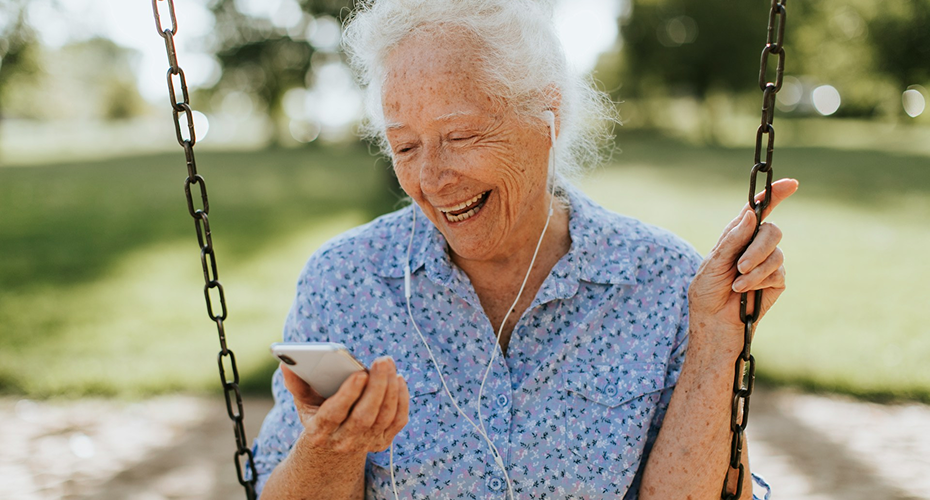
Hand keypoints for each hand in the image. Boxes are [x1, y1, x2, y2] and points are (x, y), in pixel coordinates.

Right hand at [281, 356, 409, 457]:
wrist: (331, 454)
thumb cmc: (317, 419)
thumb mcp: (303, 405)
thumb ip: (297, 384)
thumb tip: (286, 362)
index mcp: (319, 431)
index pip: (334, 413)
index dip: (348, 394)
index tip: (360, 373)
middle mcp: (343, 441)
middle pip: (364, 415)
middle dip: (377, 386)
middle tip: (382, 360)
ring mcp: (365, 444)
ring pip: (383, 417)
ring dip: (390, 389)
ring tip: (388, 365)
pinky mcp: (382, 442)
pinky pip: (397, 421)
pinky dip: (401, 400)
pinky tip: (398, 380)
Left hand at [688, 178, 798, 353]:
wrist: (713, 323)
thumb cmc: (706, 292)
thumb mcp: (713, 263)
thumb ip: (733, 239)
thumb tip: (751, 214)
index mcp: (736, 236)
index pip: (758, 211)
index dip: (775, 195)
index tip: (791, 184)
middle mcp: (754, 246)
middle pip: (772, 230)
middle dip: (758, 247)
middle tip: (741, 266)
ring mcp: (767, 263)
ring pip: (777, 252)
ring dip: (756, 268)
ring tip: (737, 284)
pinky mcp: (776, 282)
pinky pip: (778, 272)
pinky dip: (760, 281)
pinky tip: (745, 292)